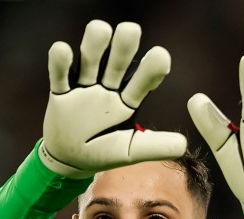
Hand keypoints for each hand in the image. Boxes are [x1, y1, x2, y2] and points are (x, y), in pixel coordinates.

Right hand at [39, 20, 187, 178]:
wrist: (70, 161)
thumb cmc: (104, 152)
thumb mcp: (130, 151)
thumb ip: (154, 147)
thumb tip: (183, 145)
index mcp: (129, 99)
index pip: (143, 79)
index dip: (151, 68)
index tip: (161, 57)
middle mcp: (109, 87)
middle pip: (118, 60)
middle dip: (124, 46)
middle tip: (130, 33)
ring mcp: (84, 87)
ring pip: (90, 58)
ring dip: (95, 44)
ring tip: (101, 32)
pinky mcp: (61, 92)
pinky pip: (60, 73)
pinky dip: (60, 61)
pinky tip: (63, 50)